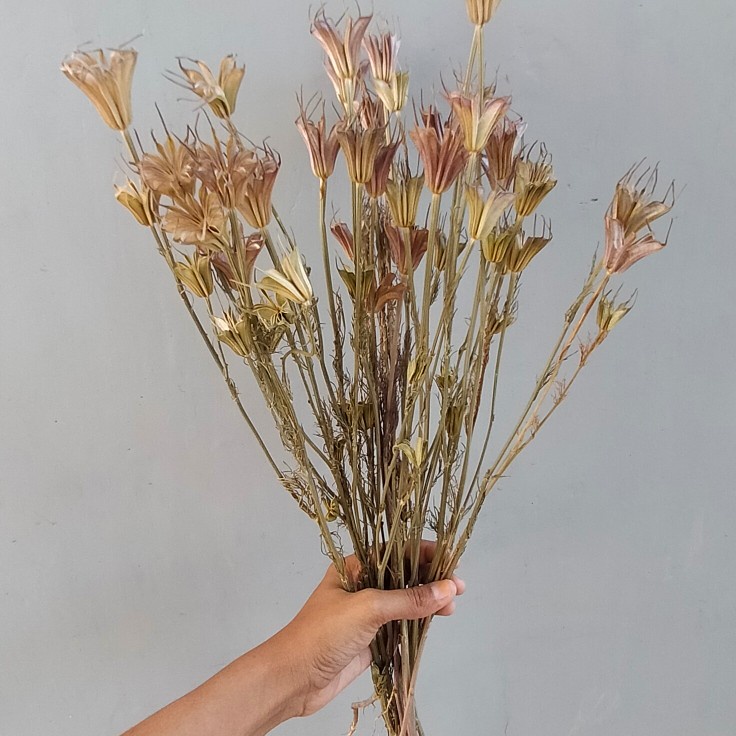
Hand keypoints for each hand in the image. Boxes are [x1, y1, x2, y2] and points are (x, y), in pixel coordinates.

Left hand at [271, 540, 465, 717]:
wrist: (294, 678)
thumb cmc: (322, 634)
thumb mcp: (369, 608)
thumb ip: (409, 600)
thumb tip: (447, 589)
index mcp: (354, 566)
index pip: (395, 551)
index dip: (423, 553)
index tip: (450, 560)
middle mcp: (361, 585)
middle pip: (403, 576)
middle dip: (430, 579)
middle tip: (458, 587)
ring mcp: (366, 613)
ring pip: (404, 602)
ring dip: (427, 602)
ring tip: (452, 606)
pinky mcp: (370, 638)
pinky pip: (400, 625)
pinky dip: (418, 623)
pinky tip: (435, 622)